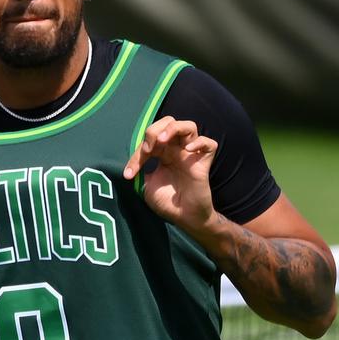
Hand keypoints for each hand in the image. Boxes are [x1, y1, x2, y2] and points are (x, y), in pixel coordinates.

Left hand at [122, 116, 217, 233]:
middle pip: (168, 122)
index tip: (129, 174)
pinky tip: (188, 150)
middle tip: (148, 149)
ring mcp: (191, 155)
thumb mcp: (146, 186)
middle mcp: (177, 150)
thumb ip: (140, 171)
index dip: (137, 153)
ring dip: (173, 128)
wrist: (184, 218)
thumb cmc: (167, 202)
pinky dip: (199, 143)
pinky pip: (209, 144)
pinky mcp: (203, 163)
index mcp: (163, 153)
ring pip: (189, 126)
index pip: (149, 140)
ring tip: (162, 141)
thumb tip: (129, 163)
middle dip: (154, 130)